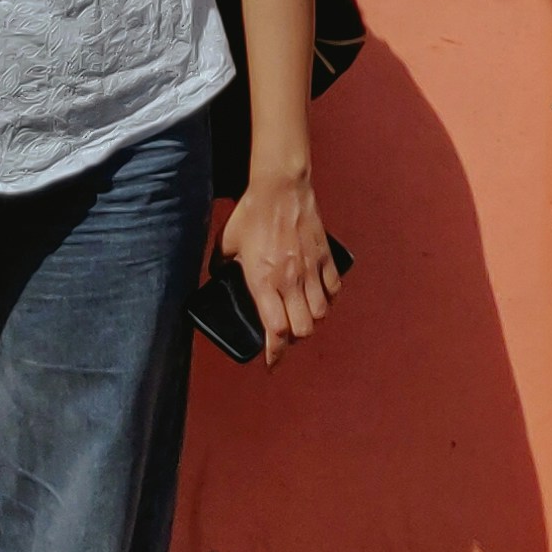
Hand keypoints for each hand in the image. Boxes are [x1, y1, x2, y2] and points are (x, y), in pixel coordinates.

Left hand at [221, 161, 338, 362]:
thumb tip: (217, 279)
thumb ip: (221, 266)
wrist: (280, 187)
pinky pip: (333, 289)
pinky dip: (328, 299)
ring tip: (300, 316)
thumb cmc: (251, 213)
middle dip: (293, 339)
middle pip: (302, 330)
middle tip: (284, 334)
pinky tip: (319, 297)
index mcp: (263, 281)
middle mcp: (290, 280)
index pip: (276, 331)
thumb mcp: (226, 244)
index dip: (275, 354)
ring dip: (310, 321)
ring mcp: (310, 269)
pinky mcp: (325, 256)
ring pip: (320, 313)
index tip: (271, 364)